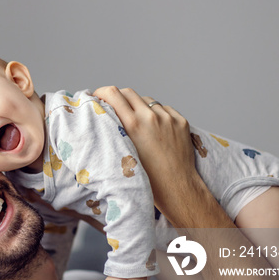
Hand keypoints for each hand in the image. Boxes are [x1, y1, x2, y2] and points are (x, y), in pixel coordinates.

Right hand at [92, 87, 198, 216]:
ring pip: (147, 100)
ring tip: (136, 122)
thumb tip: (106, 113)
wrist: (176, 187)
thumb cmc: (146, 177)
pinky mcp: (181, 121)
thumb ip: (116, 130)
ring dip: (138, 106)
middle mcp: (151, 117)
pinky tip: (154, 129)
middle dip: (117, 96)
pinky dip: (156, 114)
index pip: (113, 94)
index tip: (97, 96)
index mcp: (133, 125)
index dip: (102, 92)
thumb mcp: (124, 151)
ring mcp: (168, 118)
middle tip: (112, 105)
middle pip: (128, 92)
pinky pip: (164, 109)